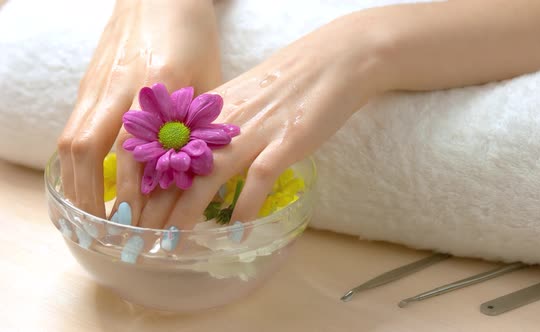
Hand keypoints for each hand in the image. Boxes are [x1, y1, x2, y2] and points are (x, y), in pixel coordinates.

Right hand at [58, 0, 220, 221]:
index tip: (141, 228)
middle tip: (107, 235)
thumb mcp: (208, 79)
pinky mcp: (87, 82)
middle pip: (88, 150)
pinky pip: (73, 127)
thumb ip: (198, 123)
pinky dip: (75, 162)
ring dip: (77, 185)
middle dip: (93, 198)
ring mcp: (97, 83)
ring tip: (90, 219)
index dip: (135, 196)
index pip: (137, 153)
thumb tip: (195, 173)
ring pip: (72, 140)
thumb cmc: (193, 36)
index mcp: (157, 85)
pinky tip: (85, 183)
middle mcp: (119, 85)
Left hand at [141, 13, 383, 229]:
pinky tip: (237, 232)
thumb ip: (217, 128)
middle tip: (140, 238)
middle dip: (156, 208)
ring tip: (173, 244)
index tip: (132, 212)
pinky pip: (258, 180)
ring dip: (187, 213)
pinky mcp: (285, 142)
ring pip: (209, 177)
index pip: (165, 151)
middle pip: (179, 169)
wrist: (332, 61)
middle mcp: (224, 122)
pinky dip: (245, 208)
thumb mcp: (241, 100)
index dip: (146, 184)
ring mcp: (255, 132)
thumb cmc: (286, 83)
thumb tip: (199, 162)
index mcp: (211, 110)